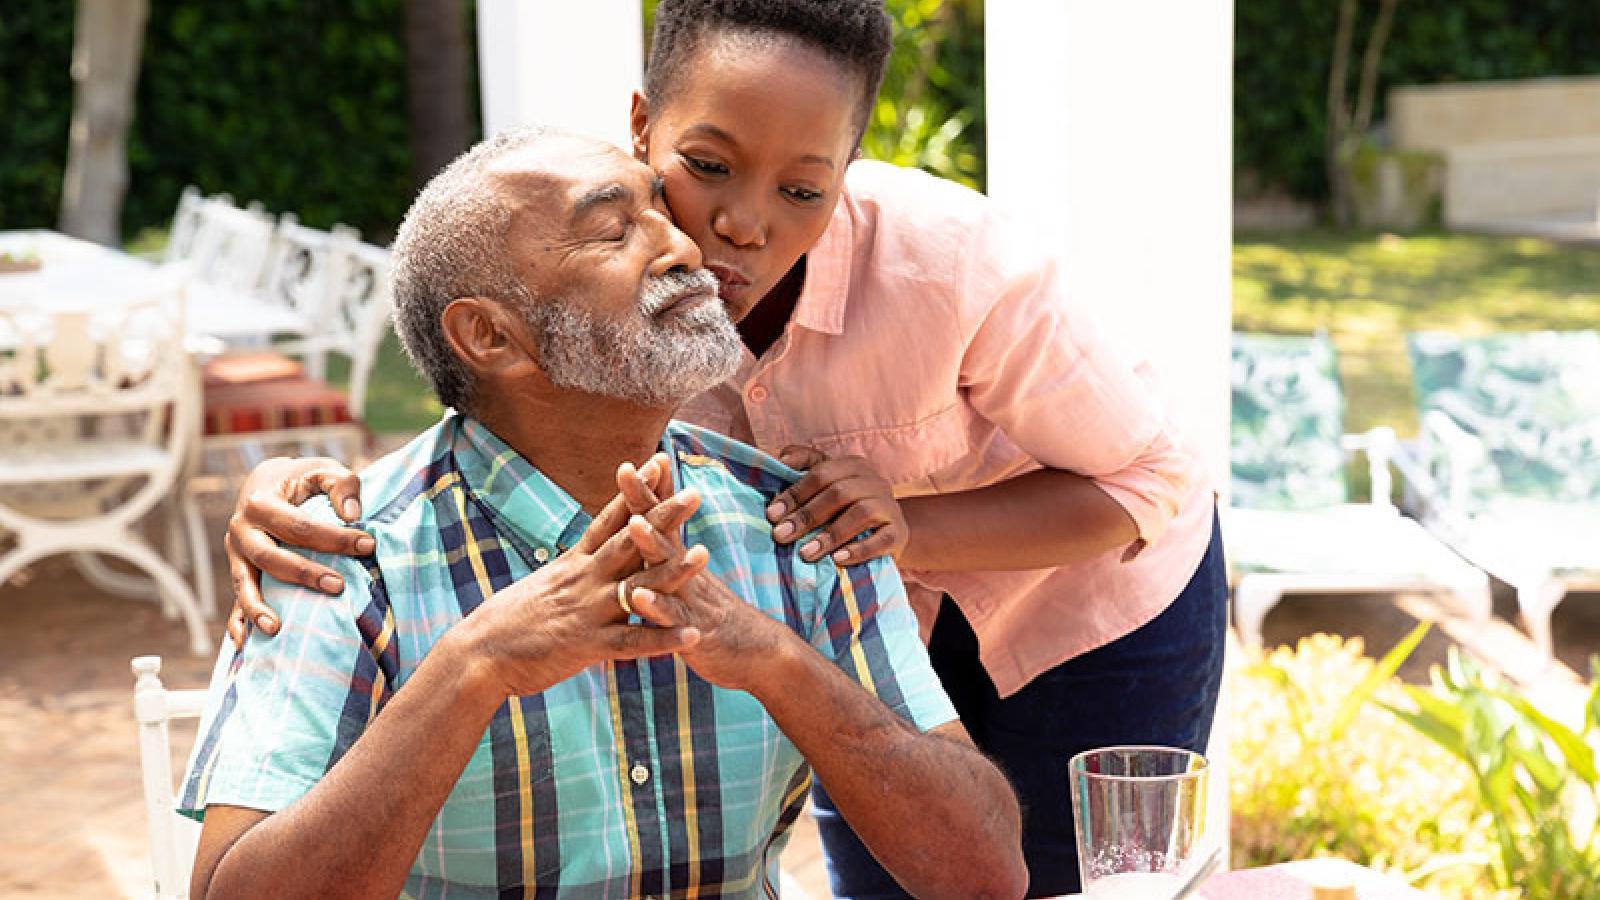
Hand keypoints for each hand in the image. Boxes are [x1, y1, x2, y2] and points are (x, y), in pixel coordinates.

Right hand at [225, 457, 368, 646]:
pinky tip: (243, 644)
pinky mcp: (238, 572)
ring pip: (242, 584)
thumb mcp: (322, 469)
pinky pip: (233, 601)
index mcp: (260, 504)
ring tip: (277, 629)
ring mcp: (236, 555)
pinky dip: (237, 622)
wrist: (266, 483)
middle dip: (304, 574)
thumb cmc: (302, 480)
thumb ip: (342, 483)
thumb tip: (353, 514)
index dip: (334, 537)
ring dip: (258, 608)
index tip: (368, 546)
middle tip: (338, 586)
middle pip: (269, 557)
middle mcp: (241, 531)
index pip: (299, 525)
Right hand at [462, 461, 700, 697]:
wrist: (478, 655)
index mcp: (573, 563)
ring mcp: (587, 611)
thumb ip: (570, 572)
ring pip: (638, 586)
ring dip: (674, 572)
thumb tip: (583, 557)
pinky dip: (663, 639)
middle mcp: (583, 580)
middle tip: (694, 494)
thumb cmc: (506, 622)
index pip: (609, 519)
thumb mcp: (542, 585)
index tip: (657, 463)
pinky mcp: (587, 645)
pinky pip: (632, 642)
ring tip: (706, 555)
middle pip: (630, 541)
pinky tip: (692, 635)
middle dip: (663, 517)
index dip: (634, 490)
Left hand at [614, 462, 786, 692]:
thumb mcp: (691, 580)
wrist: (761, 654)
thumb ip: (670, 556)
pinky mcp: (695, 631)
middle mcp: (686, 572)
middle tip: (626, 470)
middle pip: (662, 529)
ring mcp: (692, 599)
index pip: (662, 517)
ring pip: (668, 568)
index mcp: (680, 561)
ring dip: (652, 544)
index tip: (630, 460)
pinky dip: (657, 607)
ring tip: (635, 523)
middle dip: (643, 499)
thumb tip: (654, 529)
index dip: (648, 489)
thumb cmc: (716, 616)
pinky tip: (640, 597)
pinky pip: (673, 618)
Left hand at [765, 447, 907, 564]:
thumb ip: (803, 467)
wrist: (886, 535)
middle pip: (839, 493)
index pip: (821, 473)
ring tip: (805, 553)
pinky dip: (859, 550)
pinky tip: (837, 559)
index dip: (795, 493)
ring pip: (861, 514)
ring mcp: (889, 507)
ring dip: (830, 534)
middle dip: (806, 515)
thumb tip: (781, 460)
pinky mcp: (899, 533)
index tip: (772, 515)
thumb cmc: (844, 509)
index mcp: (853, 466)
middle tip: (781, 535)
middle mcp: (875, 481)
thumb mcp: (825, 487)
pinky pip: (882, 539)